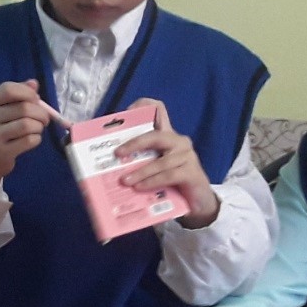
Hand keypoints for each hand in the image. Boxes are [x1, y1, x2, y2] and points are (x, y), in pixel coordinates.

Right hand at [0, 78, 57, 194]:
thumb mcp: (3, 111)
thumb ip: (18, 95)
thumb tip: (34, 83)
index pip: (8, 89)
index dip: (27, 92)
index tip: (36, 100)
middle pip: (24, 108)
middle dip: (41, 113)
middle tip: (44, 119)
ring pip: (27, 124)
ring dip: (39, 127)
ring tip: (37, 129)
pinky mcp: (1, 152)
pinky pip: (29, 140)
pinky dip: (37, 139)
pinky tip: (32, 139)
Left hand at [112, 99, 217, 225]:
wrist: (198, 200)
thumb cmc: (171, 182)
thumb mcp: (153, 167)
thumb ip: (139, 162)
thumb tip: (108, 166)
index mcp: (166, 136)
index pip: (158, 110)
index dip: (143, 106)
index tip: (125, 113)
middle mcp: (178, 141)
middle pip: (155, 135)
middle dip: (134, 144)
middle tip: (117, 154)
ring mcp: (186, 156)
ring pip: (160, 161)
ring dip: (140, 172)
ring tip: (124, 181)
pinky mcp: (191, 172)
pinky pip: (168, 175)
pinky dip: (152, 182)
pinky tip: (139, 187)